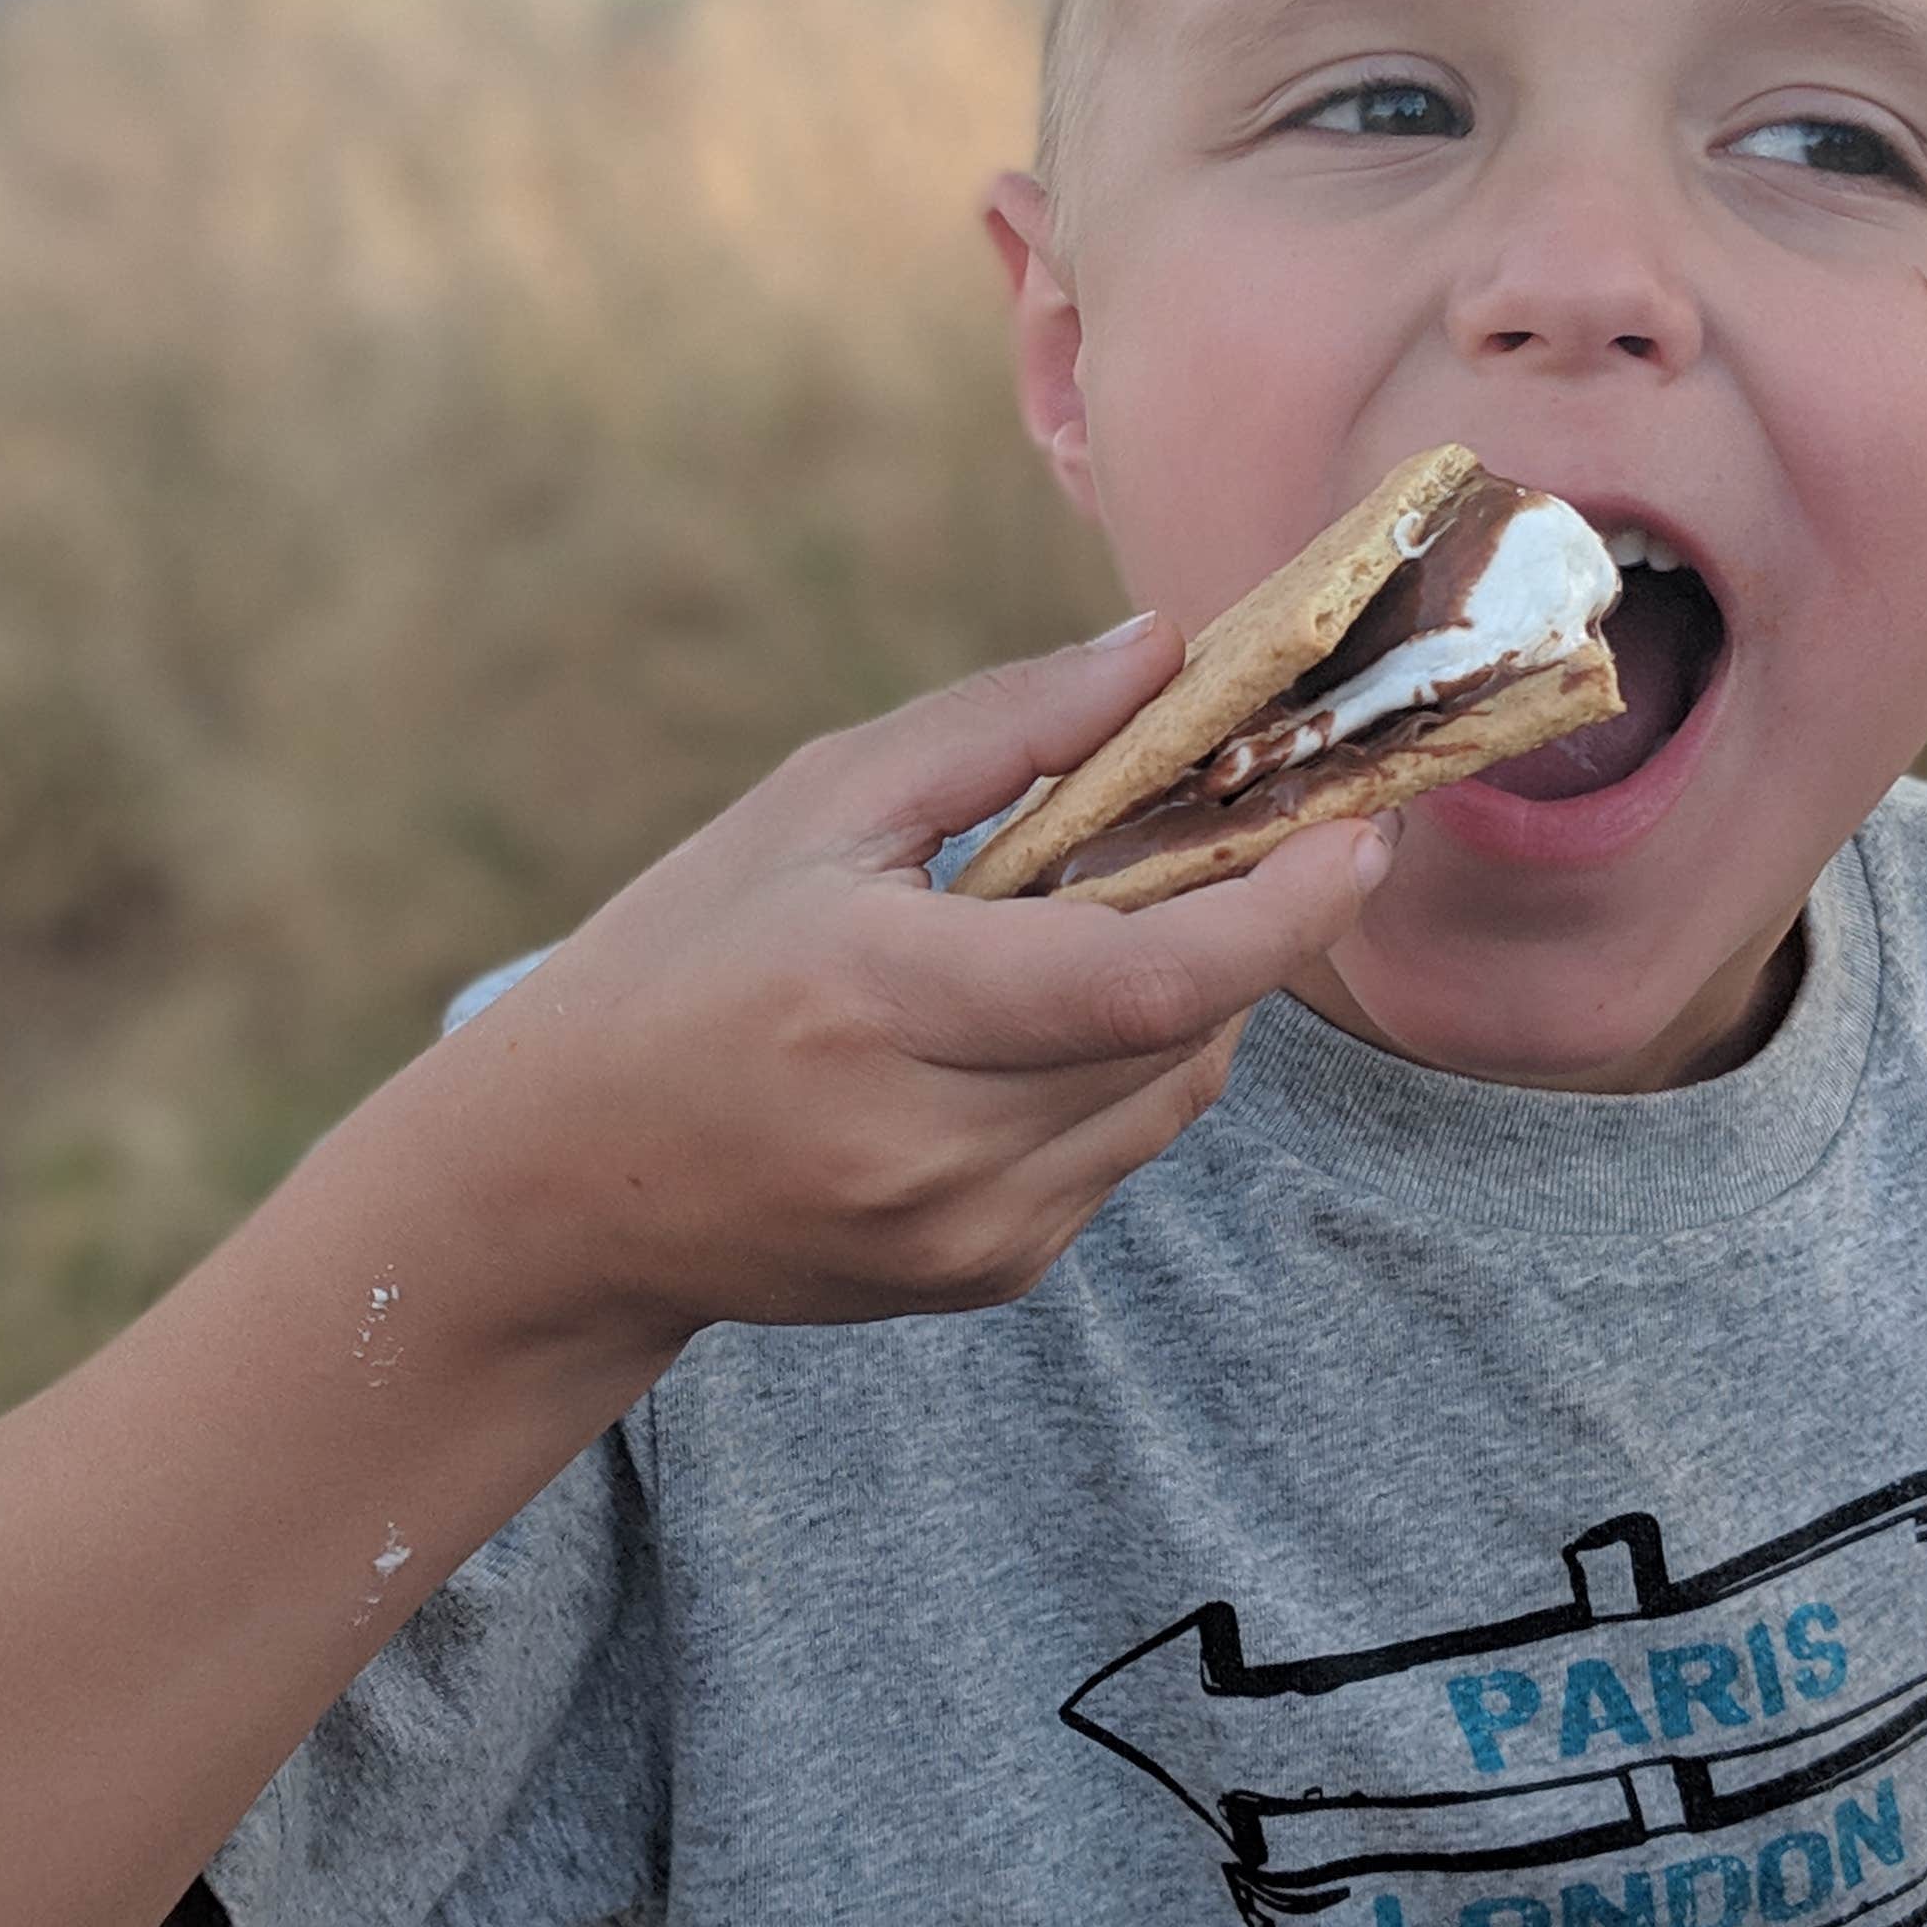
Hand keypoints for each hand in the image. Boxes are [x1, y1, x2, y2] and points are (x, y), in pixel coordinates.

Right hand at [414, 615, 1394, 1359]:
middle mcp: (933, 1143)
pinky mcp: (988, 1275)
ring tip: (1093, 917)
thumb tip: (1164, 652)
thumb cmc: (678, 960)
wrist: (563, 1188)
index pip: (1147, 979)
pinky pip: (1121, 1148)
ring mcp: (968, 1232)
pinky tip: (1023, 1021)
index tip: (1363, 829)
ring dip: (1184, 994)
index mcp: (876, 1002)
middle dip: (1245, 923)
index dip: (1282, 909)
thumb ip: (1000, 728)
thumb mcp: (811, 807)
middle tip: (1247, 824)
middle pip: (1187, 1031)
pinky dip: (1118, 1064)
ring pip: (1176, 1093)